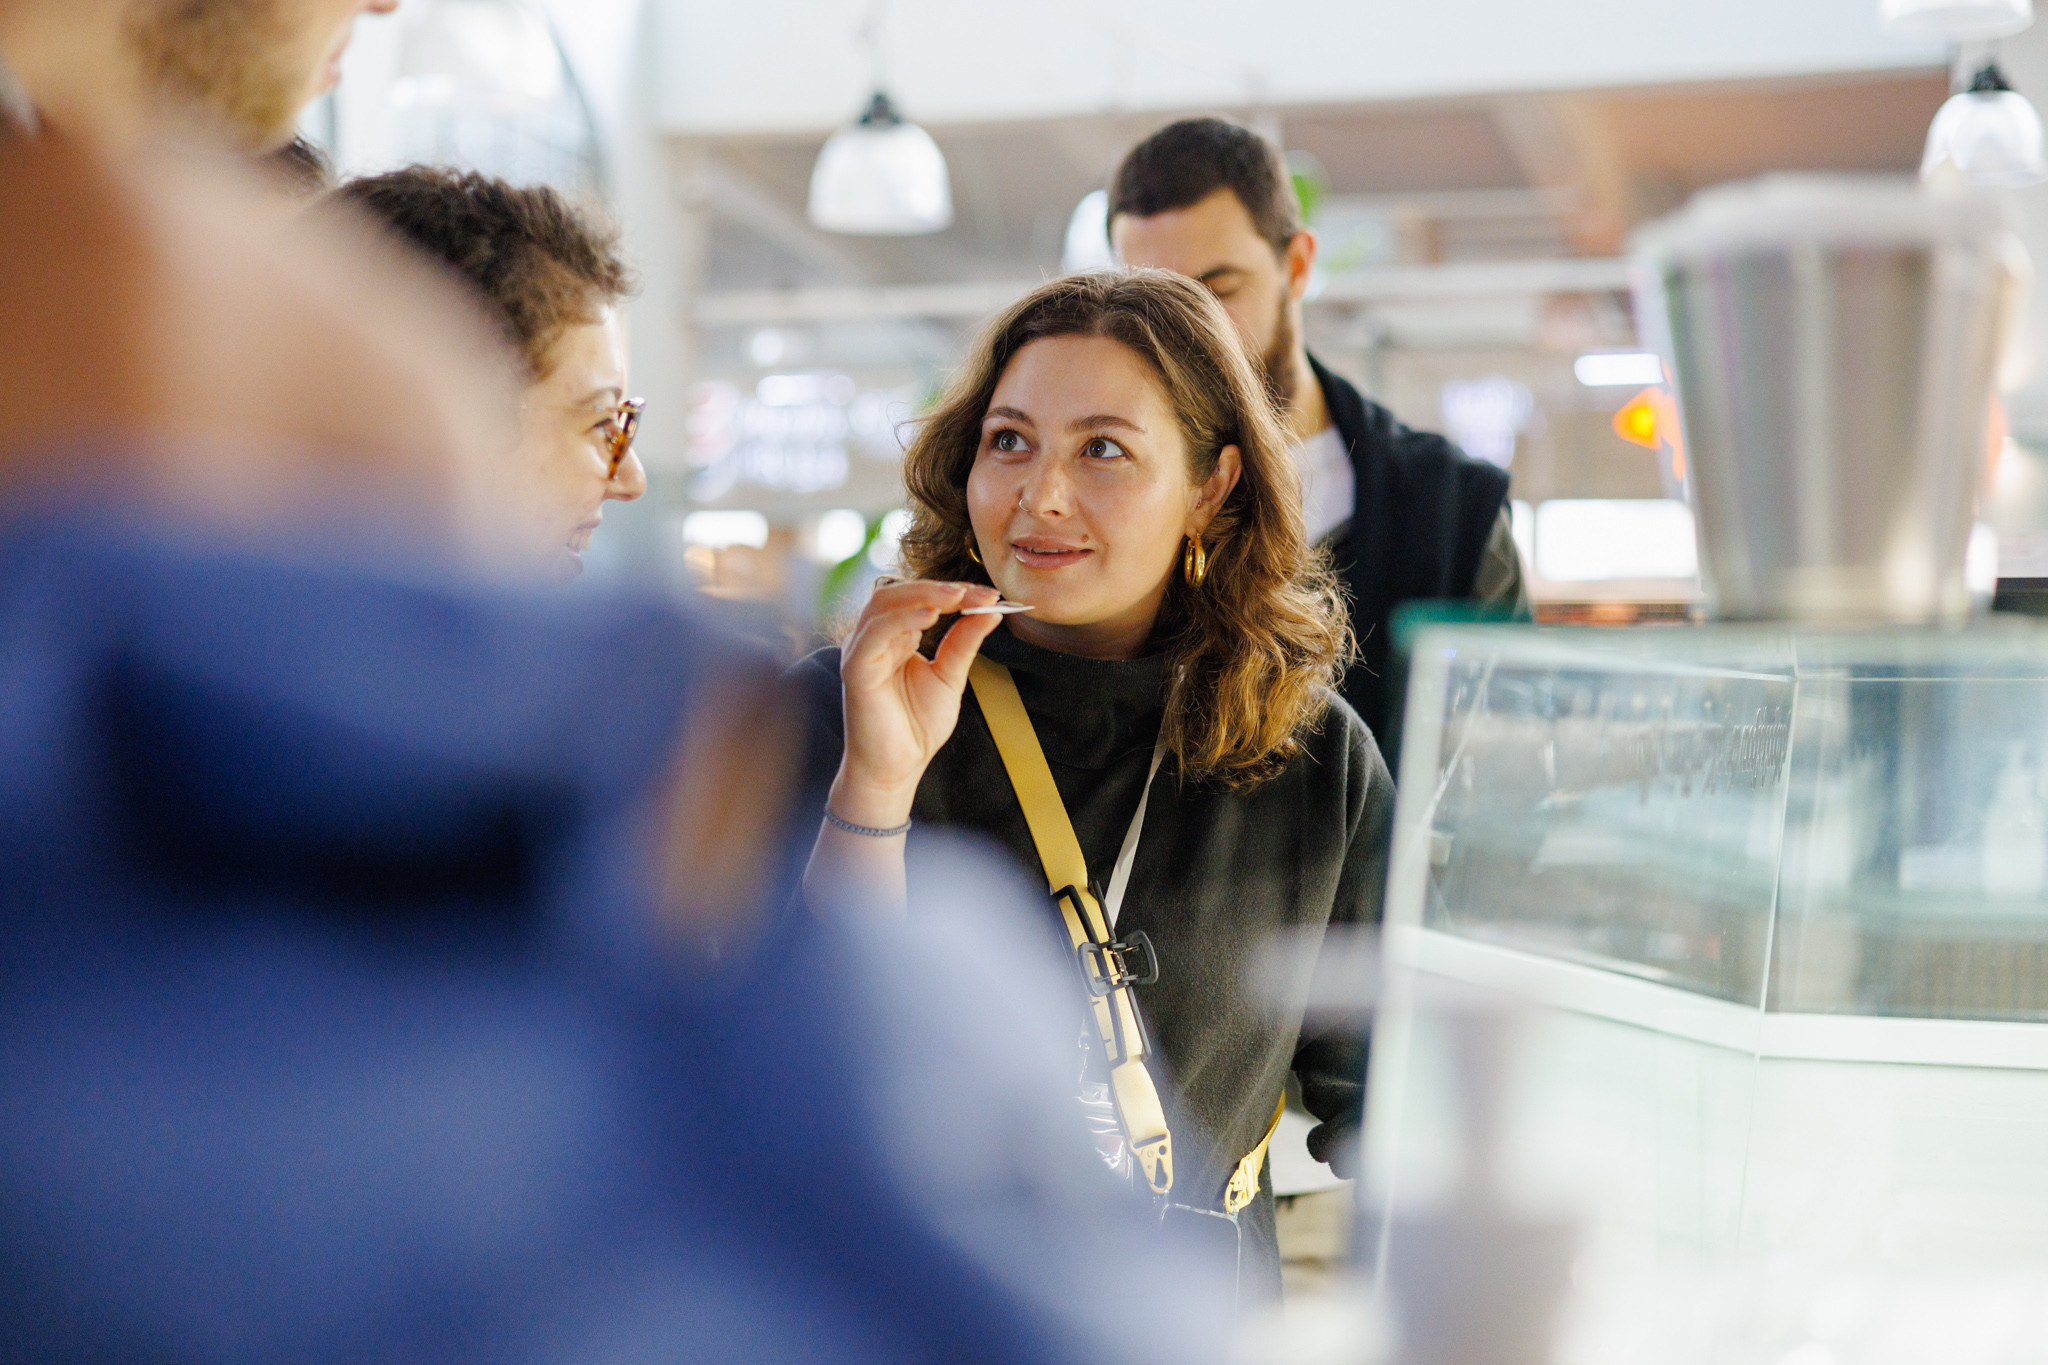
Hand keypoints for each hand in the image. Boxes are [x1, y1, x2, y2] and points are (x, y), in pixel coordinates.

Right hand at [831, 579, 1002, 826]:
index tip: (991, 595)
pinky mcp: (855, 669)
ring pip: (884, 604)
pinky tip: (931, 617)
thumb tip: (992, 610)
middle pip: (900, 593)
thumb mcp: (950, 677)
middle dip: (939, 588)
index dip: (955, 592)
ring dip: (922, 595)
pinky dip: (901, 619)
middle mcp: (874, 638)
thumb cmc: (916, 727)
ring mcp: (861, 651)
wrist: (895, 770)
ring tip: (957, 597)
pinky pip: (874, 633)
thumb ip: (964, 642)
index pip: (921, 600)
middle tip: (977, 592)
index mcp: (896, 637)